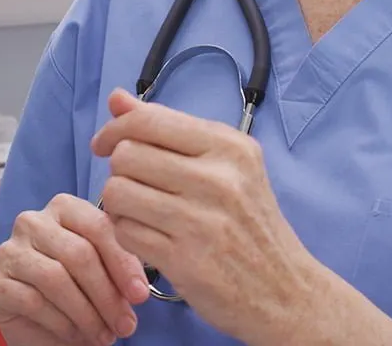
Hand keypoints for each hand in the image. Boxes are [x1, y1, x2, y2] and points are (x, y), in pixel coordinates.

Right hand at [0, 193, 151, 345]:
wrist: (47, 324)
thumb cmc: (80, 291)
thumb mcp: (107, 273)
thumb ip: (121, 267)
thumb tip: (137, 289)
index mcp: (63, 208)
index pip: (97, 226)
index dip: (122, 264)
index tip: (140, 296)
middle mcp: (32, 222)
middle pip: (78, 254)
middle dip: (107, 295)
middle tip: (125, 325)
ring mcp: (9, 252)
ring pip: (56, 279)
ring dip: (87, 314)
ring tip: (104, 336)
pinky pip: (33, 302)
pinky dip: (62, 324)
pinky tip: (76, 335)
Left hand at [91, 89, 329, 345]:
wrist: (286, 292)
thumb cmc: (250, 226)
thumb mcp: (226, 167)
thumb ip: (169, 130)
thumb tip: (117, 98)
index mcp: (229, 147)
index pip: (148, 120)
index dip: (114, 130)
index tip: (105, 145)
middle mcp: (218, 178)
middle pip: (126, 155)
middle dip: (119, 171)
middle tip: (136, 188)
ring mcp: (201, 220)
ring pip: (118, 192)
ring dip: (118, 205)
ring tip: (139, 214)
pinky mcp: (185, 260)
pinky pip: (124, 232)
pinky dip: (126, 234)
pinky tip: (146, 238)